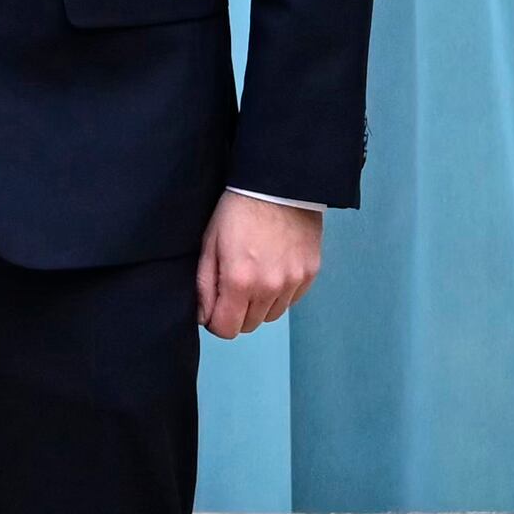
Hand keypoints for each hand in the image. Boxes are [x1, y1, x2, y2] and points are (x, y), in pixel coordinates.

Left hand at [197, 192, 323, 340]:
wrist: (279, 184)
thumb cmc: (239, 210)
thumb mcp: (210, 244)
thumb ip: (204, 285)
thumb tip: (203, 316)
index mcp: (239, 281)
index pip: (226, 330)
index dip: (216, 321)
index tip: (215, 306)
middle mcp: (269, 288)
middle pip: (249, 326)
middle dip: (237, 313)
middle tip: (233, 287)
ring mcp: (293, 282)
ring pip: (272, 315)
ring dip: (260, 305)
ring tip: (255, 275)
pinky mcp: (310, 273)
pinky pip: (292, 300)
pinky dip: (280, 293)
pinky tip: (273, 268)